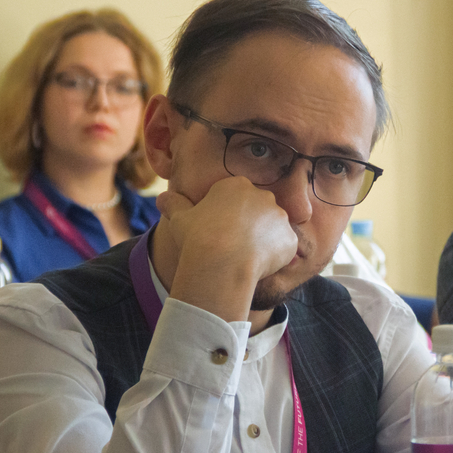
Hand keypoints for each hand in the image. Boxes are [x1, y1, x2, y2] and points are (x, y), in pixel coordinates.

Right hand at [157, 176, 297, 321]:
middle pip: (257, 211)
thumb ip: (174, 205)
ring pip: (272, 229)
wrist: (221, 262)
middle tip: (231, 245)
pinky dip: (275, 257)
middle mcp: (263, 196)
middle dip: (248, 225)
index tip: (217, 231)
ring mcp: (280, 217)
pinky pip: (284, 248)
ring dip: (262, 241)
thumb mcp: (180, 219)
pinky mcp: (290, 239)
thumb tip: (162, 198)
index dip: (226, 216)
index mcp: (237, 186)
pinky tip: (258, 266)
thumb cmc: (198, 238)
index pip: (235, 198)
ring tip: (243, 257)